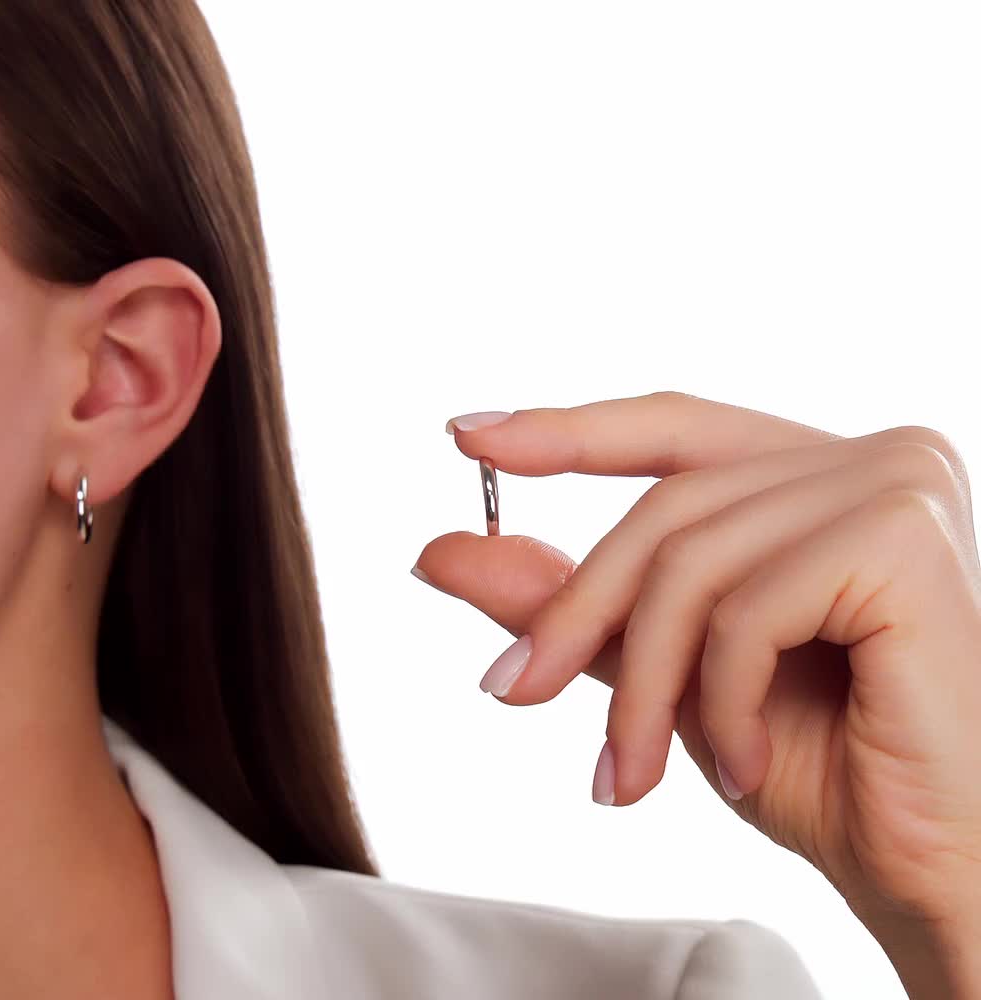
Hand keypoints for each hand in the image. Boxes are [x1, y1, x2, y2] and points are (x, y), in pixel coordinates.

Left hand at [412, 392, 980, 958]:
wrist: (934, 867)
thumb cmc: (821, 765)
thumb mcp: (668, 668)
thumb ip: (572, 602)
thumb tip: (445, 552)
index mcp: (815, 475)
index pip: (671, 428)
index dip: (566, 430)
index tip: (469, 436)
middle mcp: (865, 456)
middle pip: (665, 508)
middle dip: (578, 612)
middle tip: (512, 692)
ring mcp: (892, 485)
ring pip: (690, 562)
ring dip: (640, 684)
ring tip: (628, 775)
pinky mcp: (903, 541)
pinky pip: (746, 609)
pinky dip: (719, 702)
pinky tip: (741, 767)